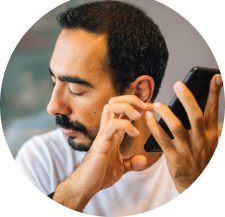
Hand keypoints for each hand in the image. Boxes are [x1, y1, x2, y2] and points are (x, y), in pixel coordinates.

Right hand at [55, 95, 150, 210]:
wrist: (87, 185)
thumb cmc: (100, 174)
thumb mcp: (121, 167)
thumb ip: (132, 162)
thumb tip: (143, 160)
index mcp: (114, 132)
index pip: (124, 111)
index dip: (138, 106)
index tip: (151, 108)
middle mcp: (108, 129)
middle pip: (115, 101)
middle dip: (131, 99)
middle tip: (145, 107)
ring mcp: (104, 133)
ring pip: (110, 107)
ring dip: (127, 107)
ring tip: (138, 117)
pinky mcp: (101, 141)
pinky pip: (112, 124)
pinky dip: (126, 125)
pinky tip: (134, 133)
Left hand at [145, 74, 222, 193]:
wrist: (197, 185)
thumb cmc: (201, 162)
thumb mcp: (209, 145)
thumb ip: (204, 128)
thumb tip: (196, 110)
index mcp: (210, 135)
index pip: (213, 111)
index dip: (215, 94)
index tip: (215, 77)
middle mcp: (200, 140)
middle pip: (195, 115)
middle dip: (187, 98)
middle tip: (178, 84)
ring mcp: (187, 149)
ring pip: (177, 126)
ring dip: (166, 112)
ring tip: (156, 104)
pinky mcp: (174, 157)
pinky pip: (162, 139)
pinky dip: (155, 127)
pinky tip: (149, 118)